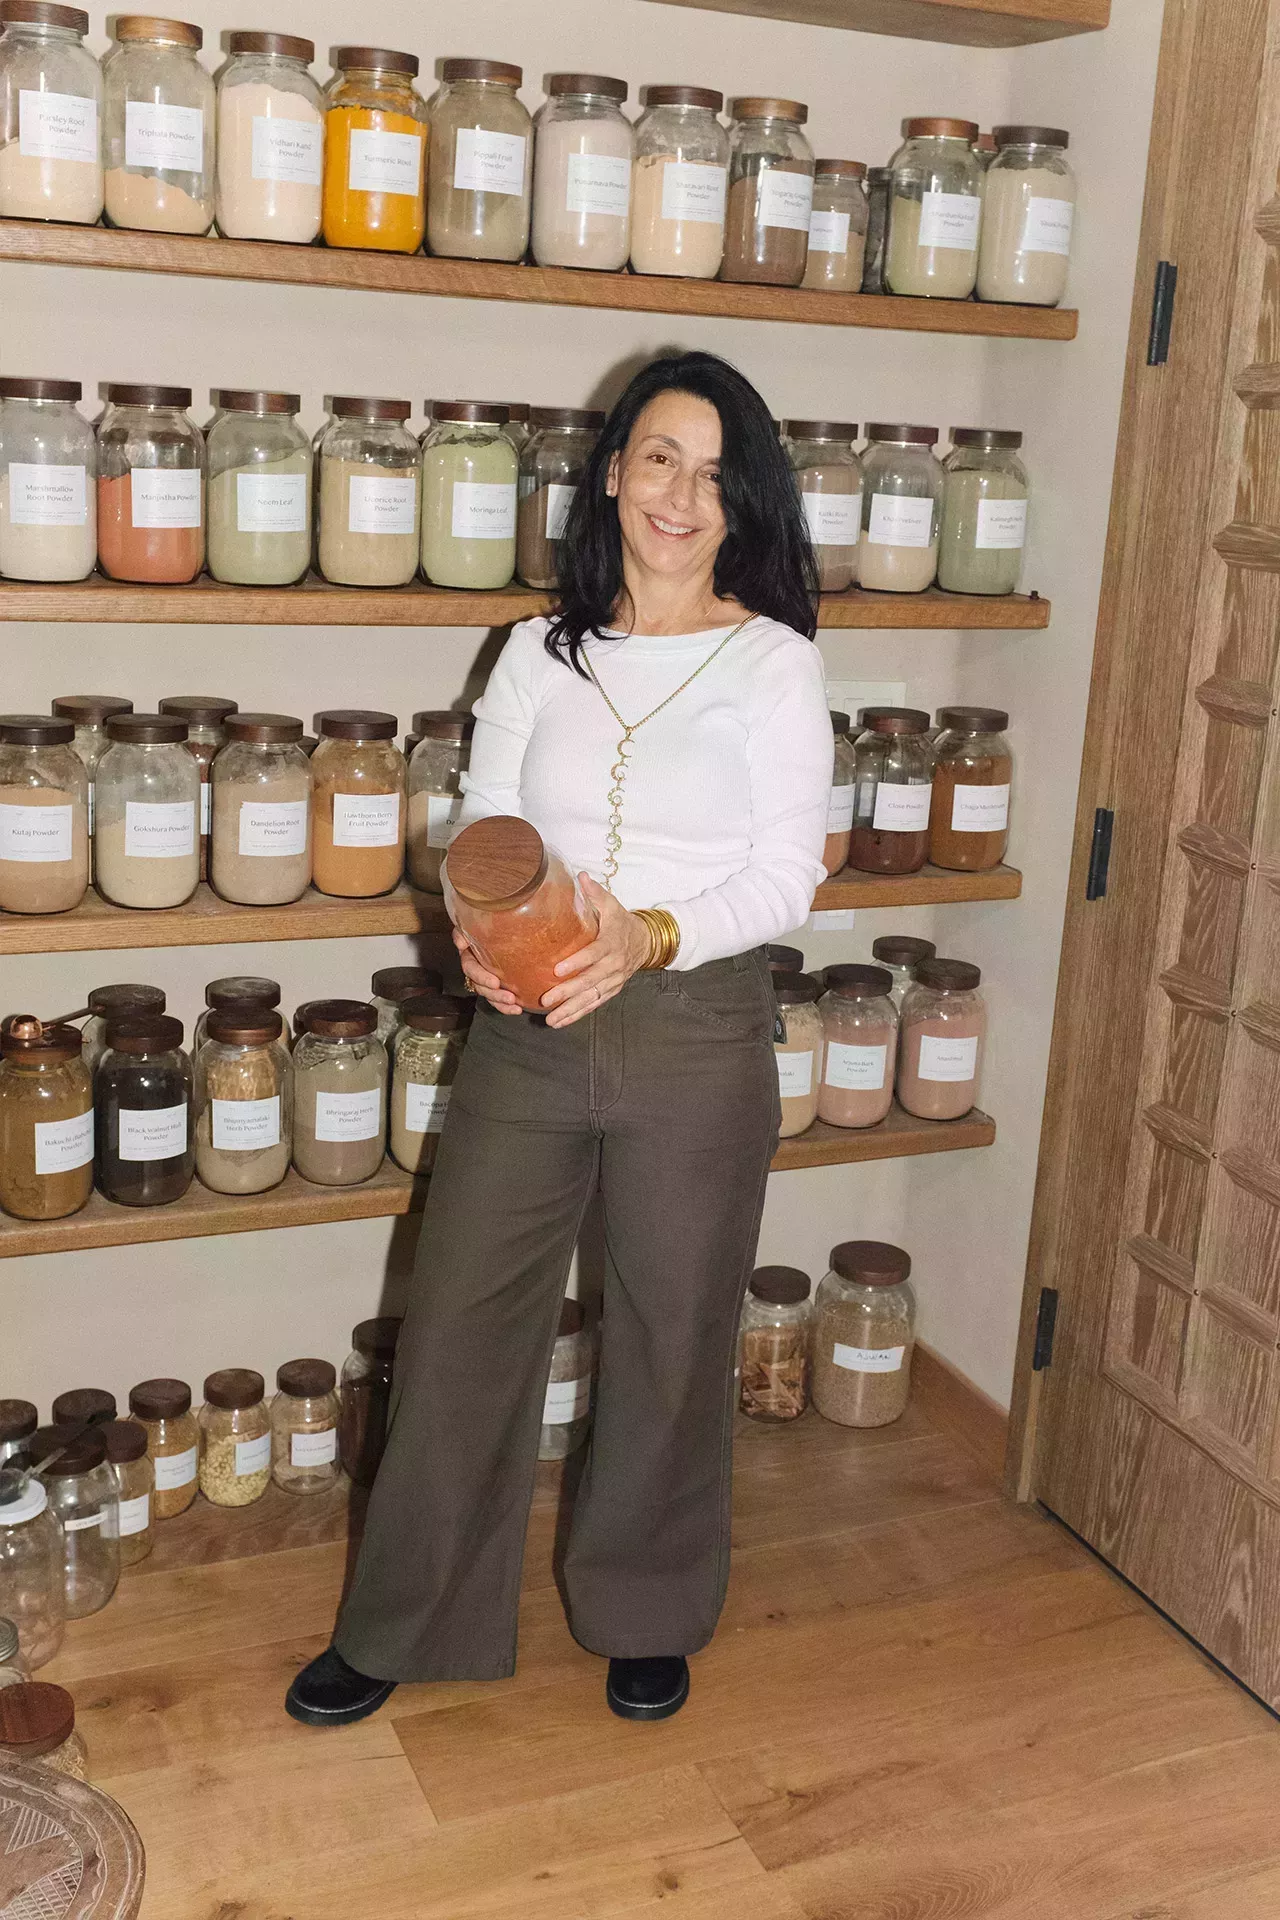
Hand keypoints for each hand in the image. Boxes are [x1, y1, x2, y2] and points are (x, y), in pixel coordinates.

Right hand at [452, 926, 522, 1015]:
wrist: (503, 923)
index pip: (470, 968)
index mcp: (469, 955)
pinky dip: (506, 1006)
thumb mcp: (474, 922)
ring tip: (515, 1006)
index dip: (481, 977)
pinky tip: (518, 1009)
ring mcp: (485, 978)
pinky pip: (498, 998)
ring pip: (489, 995)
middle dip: (494, 995)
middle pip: (480, 986)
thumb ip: (464, 931)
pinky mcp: (497, 984)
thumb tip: (461, 943)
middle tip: (509, 997)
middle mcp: (475, 969)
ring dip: (501, 1003)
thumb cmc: (488, 921)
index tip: (495, 983)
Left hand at [540, 875, 653, 1028]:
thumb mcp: (612, 904)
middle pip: (590, 981)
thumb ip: (595, 893)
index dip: (576, 963)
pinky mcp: (611, 990)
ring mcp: (613, 980)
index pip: (593, 954)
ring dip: (570, 1009)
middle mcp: (614, 965)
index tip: (557, 970)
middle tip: (547, 999)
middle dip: (568, 992)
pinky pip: (594, 1005)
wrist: (646, 942)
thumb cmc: (621, 922)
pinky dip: (578, 1015)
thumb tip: (581, 876)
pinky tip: (560, 1023)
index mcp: (612, 942)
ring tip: (551, 1019)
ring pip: (591, 998)